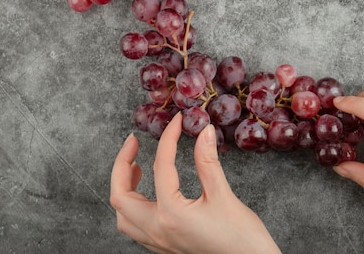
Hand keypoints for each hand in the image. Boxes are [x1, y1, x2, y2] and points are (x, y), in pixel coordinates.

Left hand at [110, 112, 281, 253]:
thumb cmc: (242, 239)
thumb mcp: (224, 195)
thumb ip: (208, 161)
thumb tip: (203, 132)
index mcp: (171, 215)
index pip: (160, 167)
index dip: (167, 139)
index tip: (176, 122)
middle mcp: (158, 231)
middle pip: (120, 196)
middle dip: (122, 165)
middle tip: (134, 142)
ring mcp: (159, 242)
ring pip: (123, 216)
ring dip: (123, 189)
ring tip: (136, 167)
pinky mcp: (165, 248)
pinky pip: (135, 227)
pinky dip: (133, 206)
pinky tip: (150, 194)